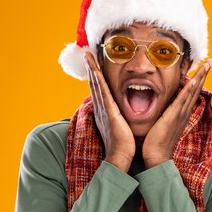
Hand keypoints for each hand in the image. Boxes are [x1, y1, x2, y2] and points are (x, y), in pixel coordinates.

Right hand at [84, 52, 135, 171]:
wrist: (120, 157)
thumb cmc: (124, 145)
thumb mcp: (122, 127)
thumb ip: (122, 119)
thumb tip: (124, 116)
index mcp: (106, 111)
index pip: (100, 90)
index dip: (96, 77)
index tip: (94, 64)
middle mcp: (102, 108)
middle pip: (95, 84)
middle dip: (91, 69)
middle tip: (87, 54)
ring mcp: (104, 109)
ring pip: (97, 84)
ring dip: (92, 69)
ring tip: (87, 56)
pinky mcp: (108, 111)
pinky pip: (102, 92)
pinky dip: (97, 80)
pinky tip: (95, 70)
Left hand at [142, 59, 211, 168]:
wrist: (157, 157)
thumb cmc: (156, 143)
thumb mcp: (162, 124)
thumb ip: (164, 115)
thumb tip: (162, 108)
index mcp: (181, 113)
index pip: (191, 93)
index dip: (198, 80)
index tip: (202, 68)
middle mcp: (184, 112)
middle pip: (197, 89)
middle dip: (204, 74)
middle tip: (211, 61)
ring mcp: (180, 113)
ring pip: (193, 91)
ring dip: (201, 76)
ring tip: (207, 64)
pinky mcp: (174, 116)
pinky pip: (183, 99)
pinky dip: (190, 88)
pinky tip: (195, 79)